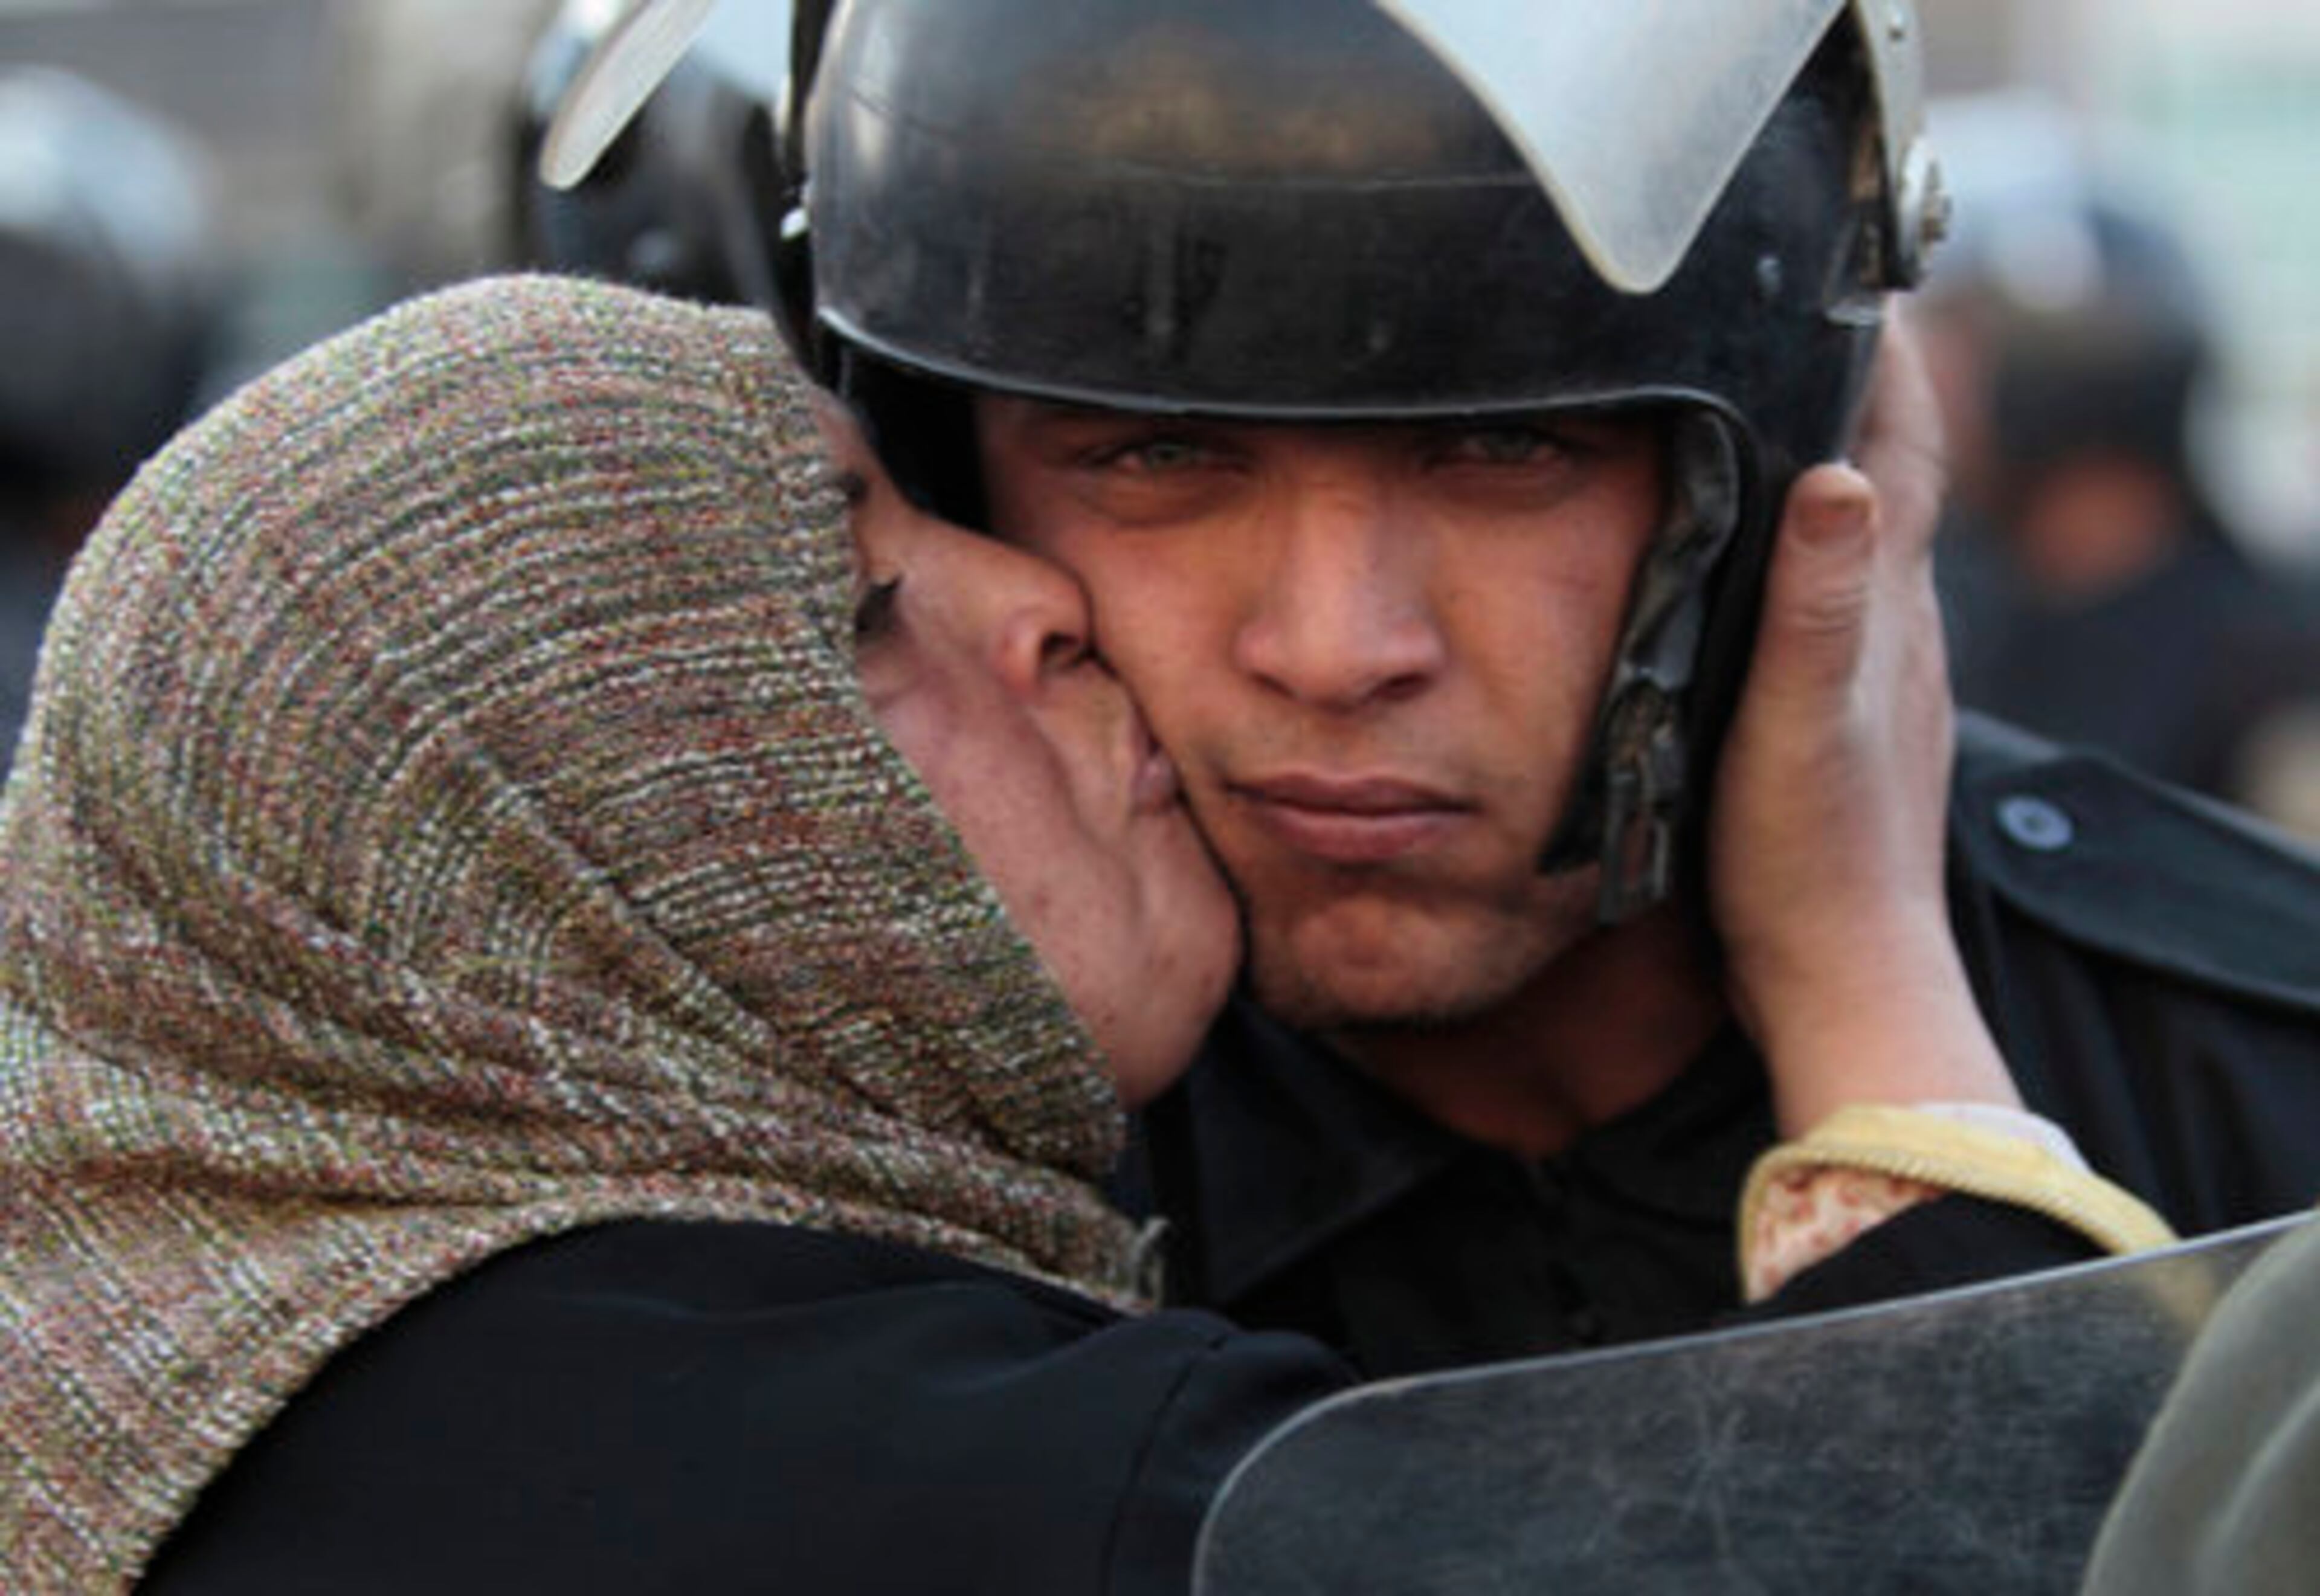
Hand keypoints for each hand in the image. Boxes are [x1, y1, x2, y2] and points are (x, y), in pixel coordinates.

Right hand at [1710, 307, 2020, 1134]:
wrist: (1836, 974)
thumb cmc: (1807, 856)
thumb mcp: (1799, 723)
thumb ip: (1819, 603)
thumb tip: (1842, 473)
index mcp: (1889, 607)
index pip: (1906, 442)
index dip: (1884, 352)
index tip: (1846, 268)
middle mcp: (1894, 625)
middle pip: (1885, 470)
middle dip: (1845, 383)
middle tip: (1776, 314)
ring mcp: (1873, 671)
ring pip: (1854, 534)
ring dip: (1819, 460)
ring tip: (1751, 408)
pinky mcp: (1843, 714)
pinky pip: (1825, 595)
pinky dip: (1798, 545)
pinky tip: (1747, 561)